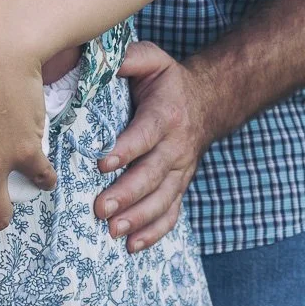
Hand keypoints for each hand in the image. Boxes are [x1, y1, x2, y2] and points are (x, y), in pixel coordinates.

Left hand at [93, 41, 215, 253]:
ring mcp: (180, 171)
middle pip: (152, 175)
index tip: (103, 163)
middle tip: (100, 209)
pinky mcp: (179, 186)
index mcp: (166, 115)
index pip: (146, 135)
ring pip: (162, 200)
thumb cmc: (167, 82)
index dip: (126, 150)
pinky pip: (171, 213)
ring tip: (113, 232)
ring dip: (138, 218)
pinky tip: (132, 246)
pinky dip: (154, 232)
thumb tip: (97, 60)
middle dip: (127, 194)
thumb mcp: (151, 60)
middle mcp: (176, 147)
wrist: (207, 102)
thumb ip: (126, 59)